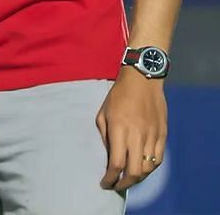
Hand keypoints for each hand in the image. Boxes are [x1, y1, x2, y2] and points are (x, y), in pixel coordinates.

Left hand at [97, 67, 167, 190]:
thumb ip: (105, 136)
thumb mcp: (103, 113)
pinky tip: (142, 169)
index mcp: (119, 129)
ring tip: (128, 179)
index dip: (110, 178)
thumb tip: (110, 157)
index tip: (105, 183)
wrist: (142, 81)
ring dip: (138, 178)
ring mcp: (152, 136)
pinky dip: (150, 169)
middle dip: (124, 183)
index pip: (116, 163)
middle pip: (134, 171)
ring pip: (148, 168)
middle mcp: (137, 135)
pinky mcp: (163, 135)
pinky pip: (158, 159)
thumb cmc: (118, 95)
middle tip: (116, 186)